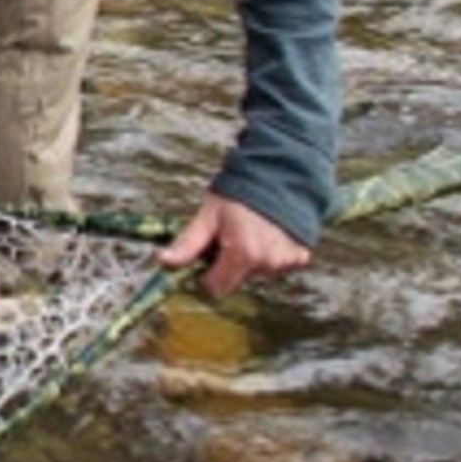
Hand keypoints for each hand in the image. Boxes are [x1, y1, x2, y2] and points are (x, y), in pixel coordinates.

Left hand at [158, 191, 312, 299]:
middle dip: (228, 264)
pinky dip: (271, 254)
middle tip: (229, 235)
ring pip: (256, 272)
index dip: (206, 273)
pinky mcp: (298, 256)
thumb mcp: (208, 215)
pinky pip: (277, 264)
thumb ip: (188, 243)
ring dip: (250, 258)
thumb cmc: (239, 193)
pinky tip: (268, 233)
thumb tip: (162, 261)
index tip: (208, 254)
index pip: (215, 287)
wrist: (279, 174)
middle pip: (236, 280)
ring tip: (250, 229)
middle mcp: (266, 263)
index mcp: (242, 254)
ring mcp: (284, 261)